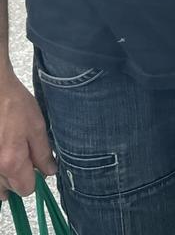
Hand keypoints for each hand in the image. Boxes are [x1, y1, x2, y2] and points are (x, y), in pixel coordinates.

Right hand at [0, 70, 56, 199]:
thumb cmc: (15, 105)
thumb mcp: (37, 127)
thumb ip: (43, 153)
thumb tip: (50, 171)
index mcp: (12, 162)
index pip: (27, 189)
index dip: (36, 179)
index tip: (38, 165)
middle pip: (10, 189)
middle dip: (20, 177)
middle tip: (26, 155)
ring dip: (7, 175)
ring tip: (13, 152)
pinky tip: (4, 150)